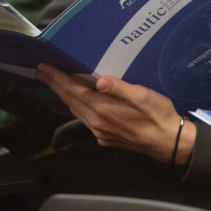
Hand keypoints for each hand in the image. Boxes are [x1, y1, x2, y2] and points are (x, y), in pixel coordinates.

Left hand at [35, 64, 194, 164]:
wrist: (169, 142)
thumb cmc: (159, 116)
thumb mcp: (142, 96)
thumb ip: (119, 88)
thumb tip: (99, 81)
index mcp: (103, 109)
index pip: (73, 90)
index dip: (58, 78)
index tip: (44, 68)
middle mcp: (97, 122)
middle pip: (70, 100)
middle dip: (55, 85)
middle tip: (41, 72)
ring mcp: (100, 132)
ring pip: (75, 111)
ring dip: (63, 96)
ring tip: (55, 84)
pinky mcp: (106, 138)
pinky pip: (84, 120)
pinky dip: (76, 107)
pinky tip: (78, 102)